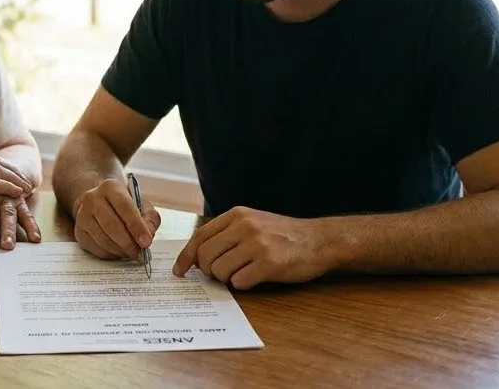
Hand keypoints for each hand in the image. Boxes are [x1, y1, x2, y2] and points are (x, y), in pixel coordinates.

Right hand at [73, 178, 160, 259]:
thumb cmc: (125, 207)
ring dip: (120, 250)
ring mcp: (83, 215)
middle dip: (128, 243)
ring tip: (130, 252)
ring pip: (103, 239)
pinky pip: (96, 248)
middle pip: (111, 225)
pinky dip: (110, 254)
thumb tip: (147, 238)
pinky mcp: (79, 231)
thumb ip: (150, 220)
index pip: (124, 207)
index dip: (136, 226)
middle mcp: (93, 198)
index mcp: (111, 187)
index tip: (146, 242)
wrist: (100, 205)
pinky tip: (118, 251)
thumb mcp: (142, 206)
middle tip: (139, 253)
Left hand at [173, 207, 335, 289]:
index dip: (186, 256)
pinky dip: (243, 285)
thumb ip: (226, 234)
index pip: (200, 236)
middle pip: (205, 256)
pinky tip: (256, 277)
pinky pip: (239, 282)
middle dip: (208, 271)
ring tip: (243, 272)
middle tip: (220, 274)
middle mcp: (244, 226)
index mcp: (237, 215)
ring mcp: (257, 244)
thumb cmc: (282, 235)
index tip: (179, 271)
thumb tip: (196, 256)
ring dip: (227, 278)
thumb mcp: (252, 222)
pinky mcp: (269, 263)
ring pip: (220, 270)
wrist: (319, 240)